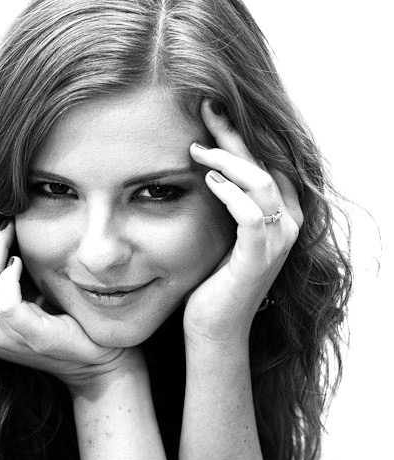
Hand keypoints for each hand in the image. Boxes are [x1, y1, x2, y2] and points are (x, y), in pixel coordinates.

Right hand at [0, 208, 143, 393]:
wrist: (95, 361)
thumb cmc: (62, 322)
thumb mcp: (25, 297)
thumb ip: (5, 274)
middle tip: (1, 215)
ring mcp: (2, 339)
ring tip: (13, 231)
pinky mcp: (28, 336)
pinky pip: (4, 299)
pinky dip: (10, 272)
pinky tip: (21, 260)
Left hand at [184, 99, 303, 342]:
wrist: (213, 328)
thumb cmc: (212, 280)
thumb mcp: (221, 233)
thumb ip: (226, 203)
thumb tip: (205, 168)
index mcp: (281, 214)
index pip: (264, 162)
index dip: (239, 136)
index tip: (209, 113)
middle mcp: (288, 223)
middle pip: (263, 164)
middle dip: (234, 133)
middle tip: (206, 106)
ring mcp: (277, 241)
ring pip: (260, 183)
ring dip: (227, 161)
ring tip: (196, 148)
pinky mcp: (259, 258)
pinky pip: (251, 215)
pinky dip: (230, 194)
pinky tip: (207, 181)